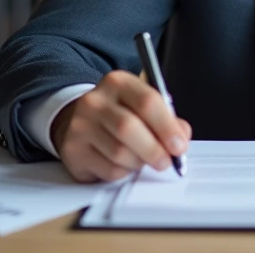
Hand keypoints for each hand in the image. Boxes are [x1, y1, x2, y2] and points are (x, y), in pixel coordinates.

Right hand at [50, 70, 191, 182]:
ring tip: (142, 160)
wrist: (77, 122)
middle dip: (154, 149)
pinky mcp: (73, 150)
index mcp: (118, 82)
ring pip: (119, 153)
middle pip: (129, 128)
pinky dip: (124, 172)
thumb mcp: (143, 106)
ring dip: (139, 162)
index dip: (167, 127)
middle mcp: (95, 101)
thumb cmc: (120, 114)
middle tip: (166, 161)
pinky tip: (124, 164)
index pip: (147, 102)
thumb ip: (167, 119)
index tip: (179, 146)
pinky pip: (108, 169)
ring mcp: (81, 125)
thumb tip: (181, 137)